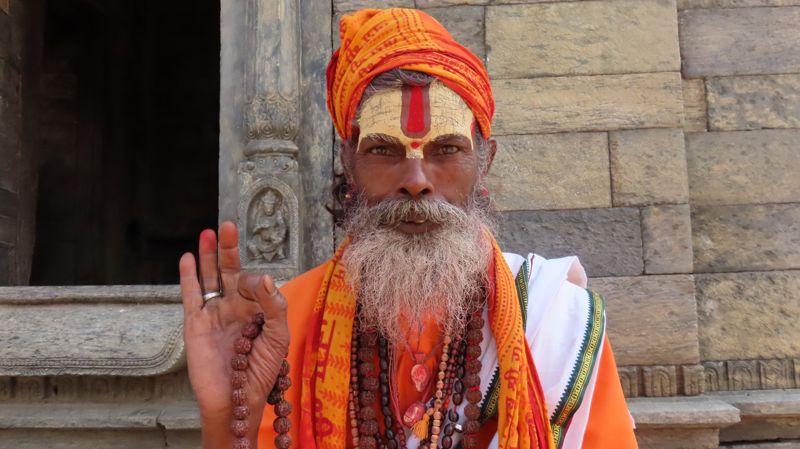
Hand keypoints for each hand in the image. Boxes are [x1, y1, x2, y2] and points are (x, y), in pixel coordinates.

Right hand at [179, 221, 290, 447]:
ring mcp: (214, 314)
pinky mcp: (195, 324)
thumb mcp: (278, 336)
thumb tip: (262, 276)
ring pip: (209, 278)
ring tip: (209, 232)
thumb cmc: (262, 371)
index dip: (255, 280)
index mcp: (257, 308)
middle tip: (228, 225)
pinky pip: (191, 296)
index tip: (256, 285)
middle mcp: (234, 307)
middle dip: (229, 248)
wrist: (238, 398)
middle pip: (229, 270)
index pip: (254, 281)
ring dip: (208, 255)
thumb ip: (273, 305)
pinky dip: (189, 277)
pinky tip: (189, 258)